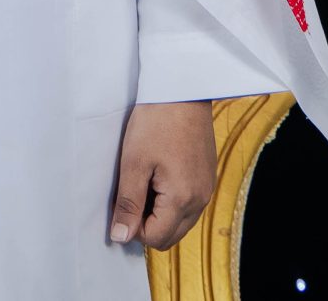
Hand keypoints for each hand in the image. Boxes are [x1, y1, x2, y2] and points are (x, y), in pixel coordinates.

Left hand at [109, 99, 217, 249]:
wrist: (182, 90)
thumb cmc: (156, 122)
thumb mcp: (133, 163)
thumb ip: (128, 204)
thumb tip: (121, 237)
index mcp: (183, 199)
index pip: (156, 238)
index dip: (132, 228)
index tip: (120, 204)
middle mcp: (201, 199)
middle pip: (170, 235)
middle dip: (146, 224)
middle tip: (129, 193)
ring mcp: (206, 188)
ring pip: (180, 222)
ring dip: (158, 214)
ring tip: (142, 182)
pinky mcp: (206, 177)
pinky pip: (188, 205)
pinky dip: (170, 201)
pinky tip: (156, 176)